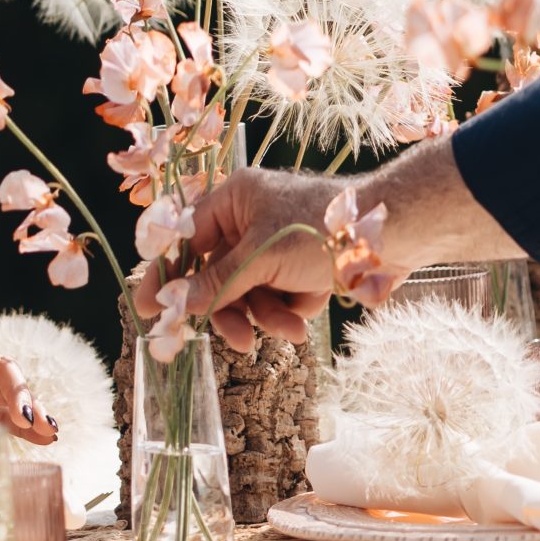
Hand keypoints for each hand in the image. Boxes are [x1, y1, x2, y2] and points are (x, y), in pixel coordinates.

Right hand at [135, 167, 360, 353]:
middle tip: (236, 340)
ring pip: (248, 292)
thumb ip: (215, 283)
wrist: (392, 236)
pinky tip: (306, 316)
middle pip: (216, 274)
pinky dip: (288, 311)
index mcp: (234, 200)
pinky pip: (276, 298)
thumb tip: (174, 302)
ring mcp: (275, 246)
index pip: (184, 238)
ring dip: (265, 316)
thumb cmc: (321, 231)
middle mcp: (250, 220)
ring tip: (290, 330)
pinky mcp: (299, 269)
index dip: (166, 275)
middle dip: (230, 308)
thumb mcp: (260, 259)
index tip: (147, 309)